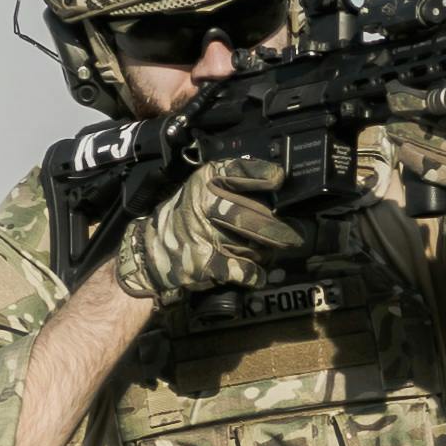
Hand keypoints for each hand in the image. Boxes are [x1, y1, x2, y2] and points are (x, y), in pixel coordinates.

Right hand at [109, 156, 301, 302]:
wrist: (152, 252)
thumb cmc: (187, 218)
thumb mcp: (202, 190)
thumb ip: (234, 186)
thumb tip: (280, 193)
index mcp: (205, 181)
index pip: (237, 170)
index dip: (261, 175)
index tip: (279, 180)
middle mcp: (204, 204)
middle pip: (251, 215)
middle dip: (277, 230)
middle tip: (293, 237)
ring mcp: (204, 234)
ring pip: (252, 244)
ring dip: (265, 254)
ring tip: (266, 255)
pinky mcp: (205, 263)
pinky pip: (244, 269)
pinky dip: (254, 275)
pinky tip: (256, 275)